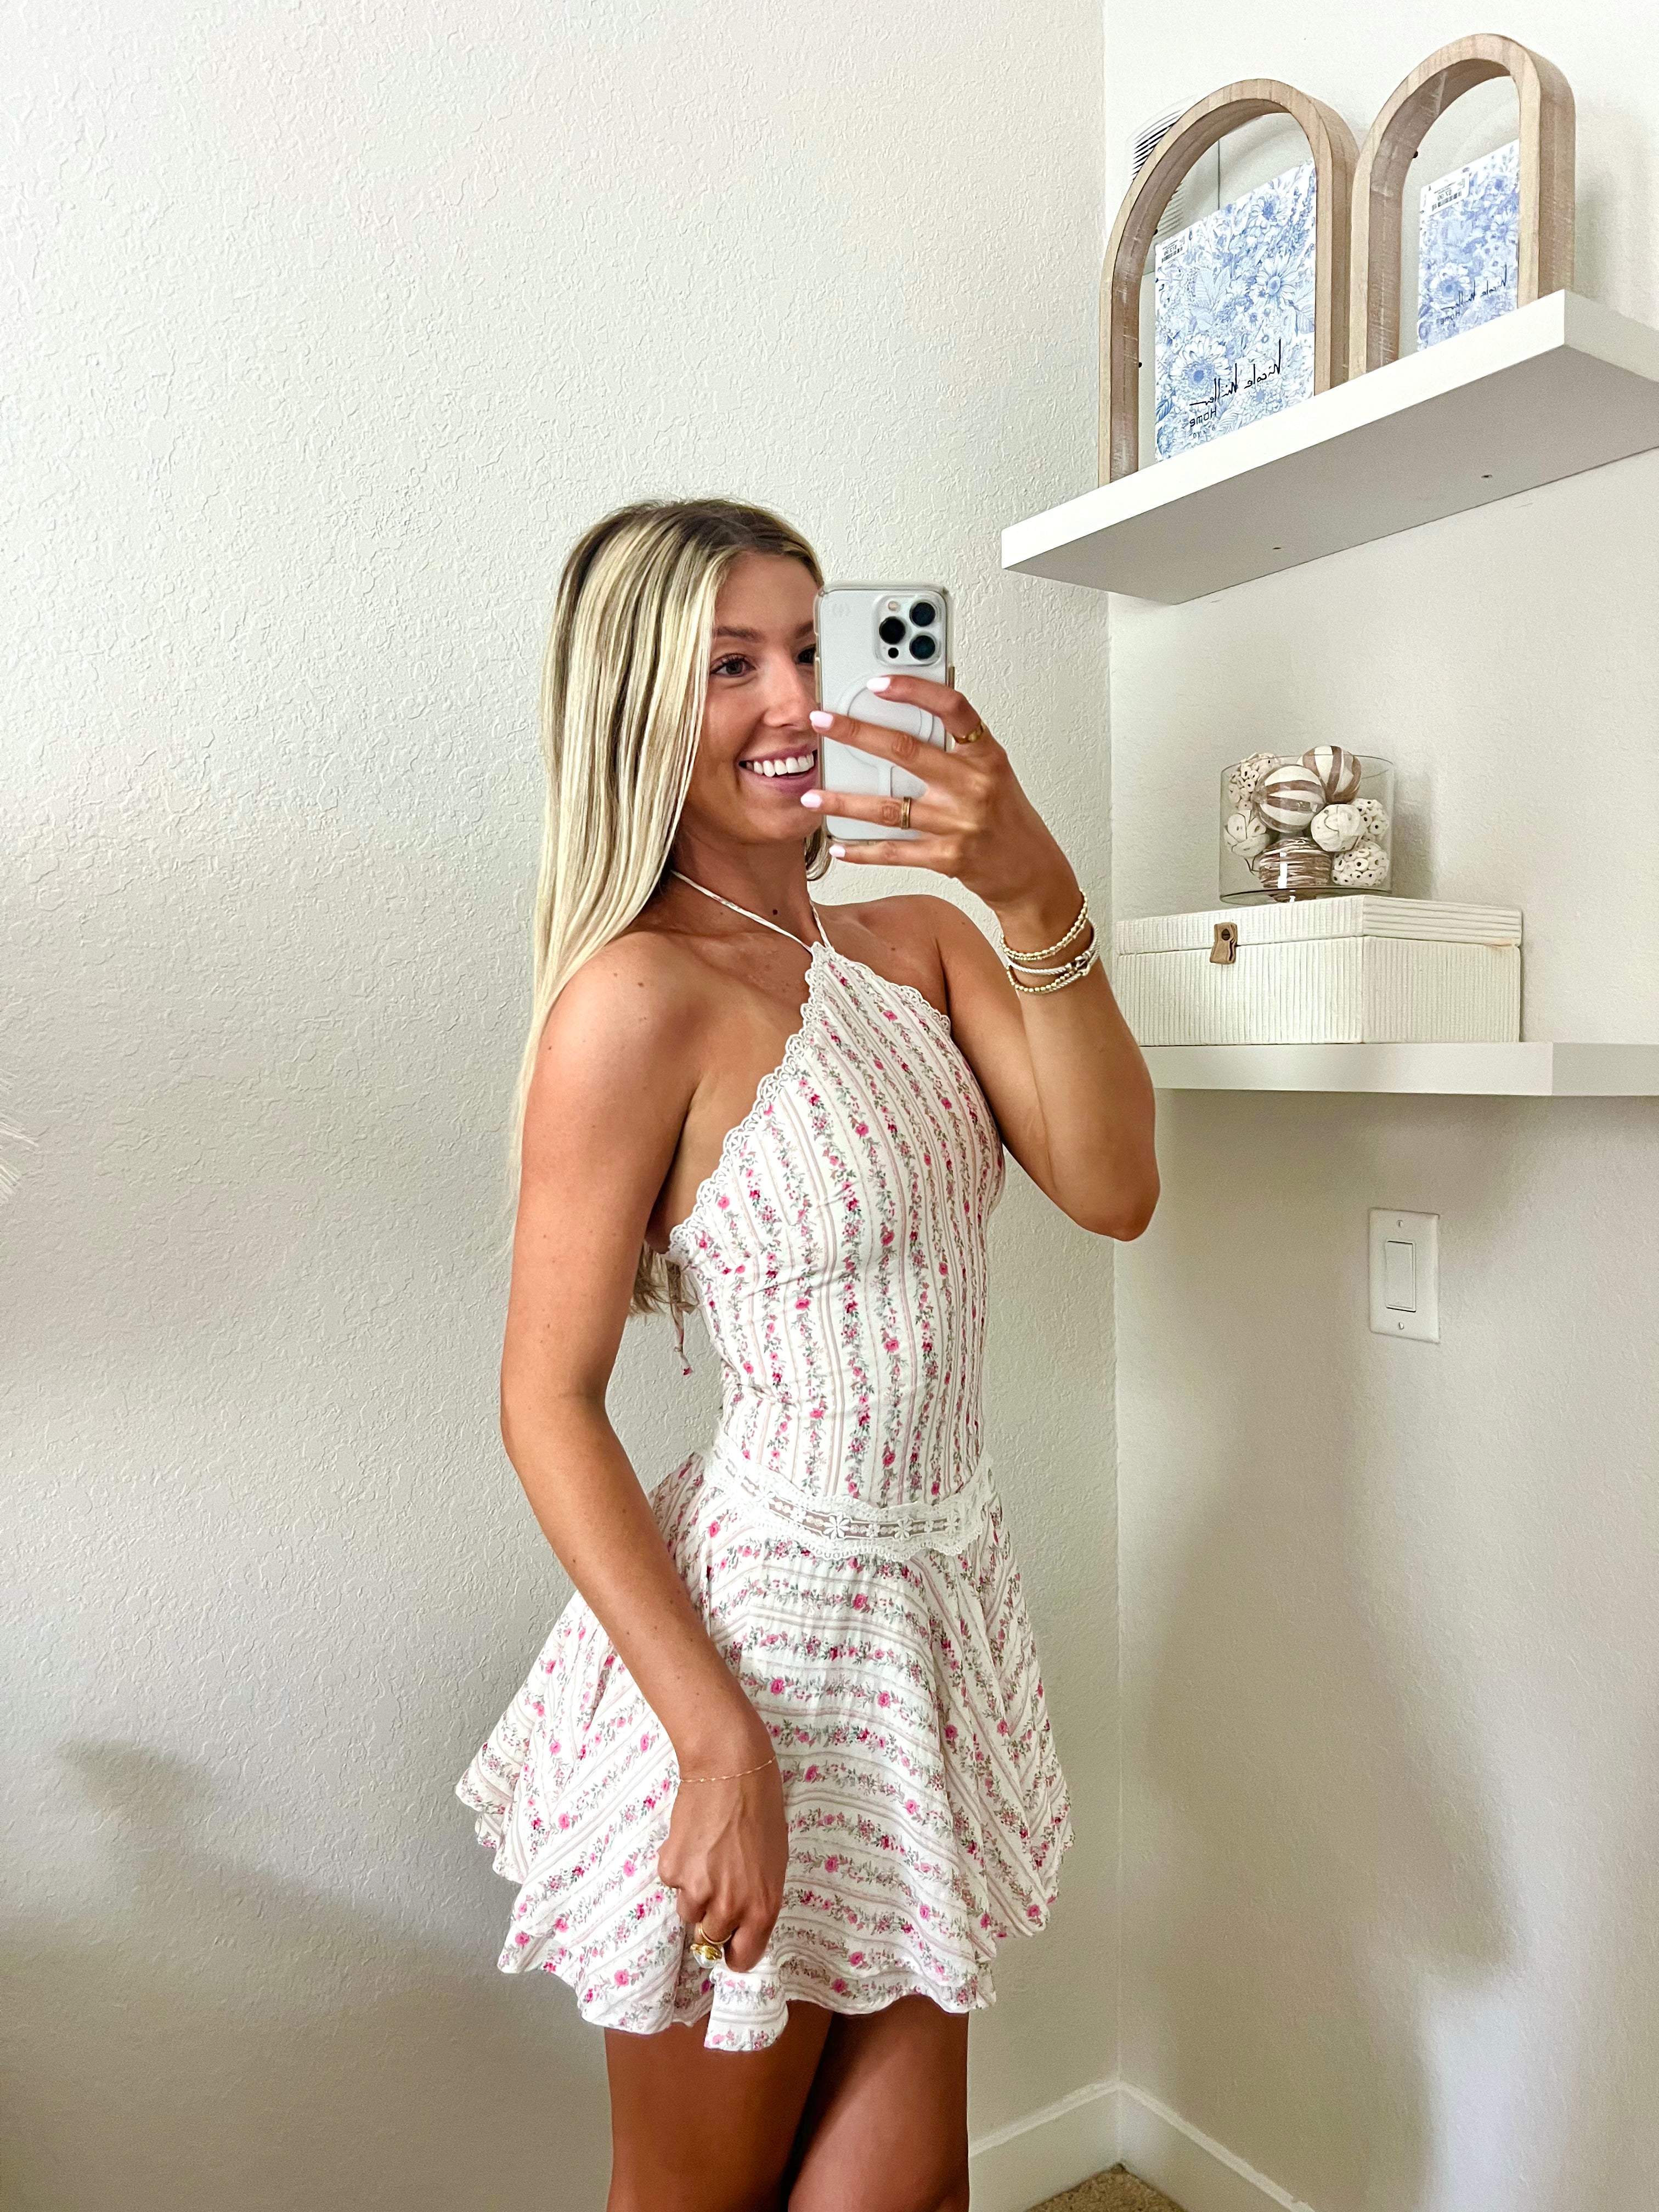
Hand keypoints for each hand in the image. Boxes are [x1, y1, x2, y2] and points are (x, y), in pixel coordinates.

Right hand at [656, 1748, 786, 1974]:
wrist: (730, 1768)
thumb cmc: (762, 1809)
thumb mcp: (774, 1863)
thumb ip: (757, 1898)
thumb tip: (739, 1922)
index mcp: (762, 1908)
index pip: (743, 1958)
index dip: (735, 1950)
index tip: (731, 1942)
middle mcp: (729, 1907)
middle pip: (711, 1936)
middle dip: (713, 1915)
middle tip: (719, 1882)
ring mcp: (697, 1890)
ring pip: (688, 1911)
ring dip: (694, 1891)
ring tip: (706, 1855)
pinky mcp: (671, 1870)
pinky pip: (672, 1883)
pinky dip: (678, 1867)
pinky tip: (692, 1839)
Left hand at [805, 679, 1077, 934]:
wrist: (1030, 870)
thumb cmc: (1005, 814)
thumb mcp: (991, 770)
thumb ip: (955, 745)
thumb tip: (903, 716)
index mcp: (986, 755)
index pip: (953, 708)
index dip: (915, 690)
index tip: (878, 681)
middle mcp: (973, 785)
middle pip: (905, 751)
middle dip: (855, 734)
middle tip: (820, 722)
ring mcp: (959, 823)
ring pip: (889, 807)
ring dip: (844, 802)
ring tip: (812, 796)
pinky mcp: (947, 857)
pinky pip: (895, 851)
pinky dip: (863, 851)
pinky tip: (838, 846)